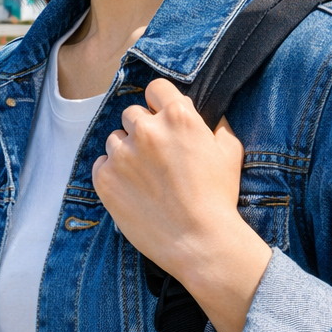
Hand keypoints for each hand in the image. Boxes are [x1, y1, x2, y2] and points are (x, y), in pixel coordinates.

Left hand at [91, 78, 272, 331]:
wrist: (200, 243)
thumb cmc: (218, 198)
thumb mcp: (229, 152)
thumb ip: (214, 124)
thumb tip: (200, 113)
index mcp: (177, 117)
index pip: (156, 88)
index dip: (160, 102)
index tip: (162, 117)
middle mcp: (146, 129)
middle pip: (132, 113)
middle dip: (143, 129)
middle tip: (157, 156)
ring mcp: (122, 153)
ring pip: (115, 139)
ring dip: (127, 152)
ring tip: (146, 178)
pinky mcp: (104, 177)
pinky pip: (101, 163)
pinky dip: (113, 173)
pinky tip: (132, 190)